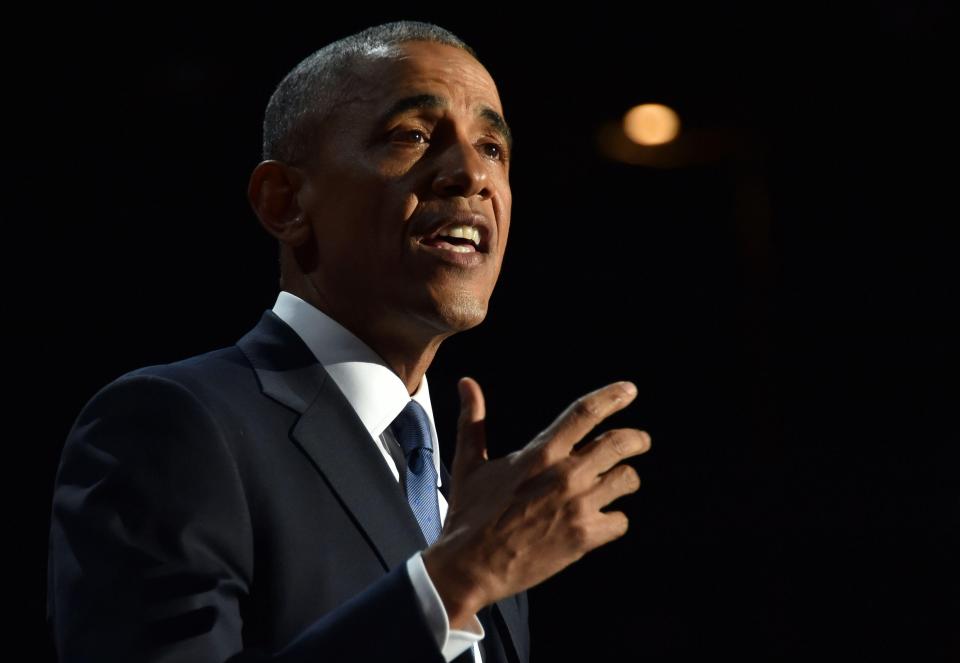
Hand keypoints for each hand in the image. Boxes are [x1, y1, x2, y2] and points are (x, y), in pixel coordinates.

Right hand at [422, 377, 650, 627]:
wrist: (471, 566)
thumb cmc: (469, 516)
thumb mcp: (469, 463)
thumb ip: (473, 420)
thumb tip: (466, 383)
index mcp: (541, 453)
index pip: (585, 413)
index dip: (612, 397)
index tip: (628, 390)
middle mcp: (565, 475)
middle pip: (619, 443)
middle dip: (637, 439)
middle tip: (640, 441)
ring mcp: (578, 507)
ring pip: (626, 480)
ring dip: (625, 478)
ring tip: (619, 481)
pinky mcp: (584, 537)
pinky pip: (620, 521)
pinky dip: (615, 519)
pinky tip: (603, 518)